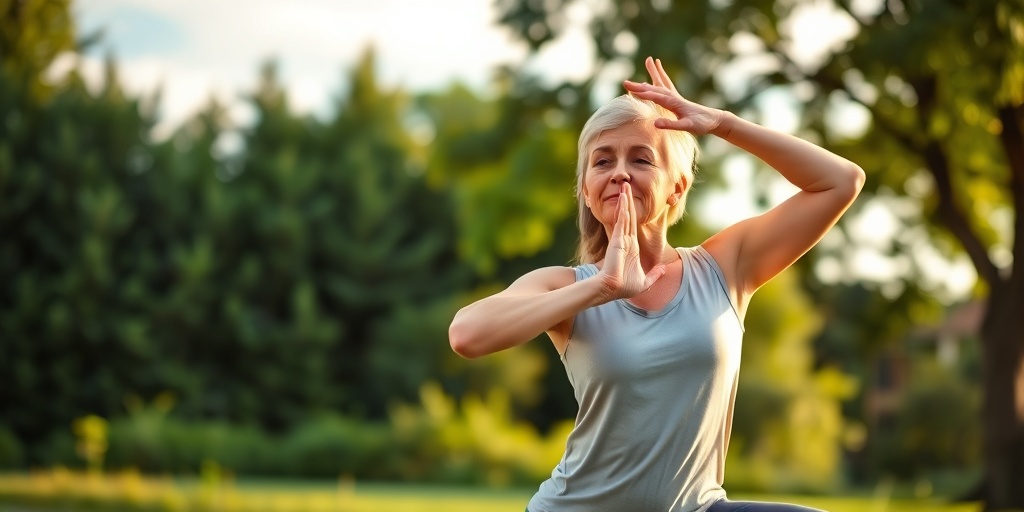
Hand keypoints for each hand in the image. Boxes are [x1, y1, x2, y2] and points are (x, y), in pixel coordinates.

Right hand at [600, 182, 665, 299]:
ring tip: (625, 186)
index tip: (632, 200)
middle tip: (626, 185)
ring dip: (624, 200)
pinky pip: (621, 221)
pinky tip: (623, 198)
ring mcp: (620, 239)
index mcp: (631, 247)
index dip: (633, 211)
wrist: (614, 290)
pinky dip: (622, 209)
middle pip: (628, 216)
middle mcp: (625, 240)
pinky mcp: (617, 240)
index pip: (633, 225)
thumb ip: (655, 274)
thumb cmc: (625, 288)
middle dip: (627, 200)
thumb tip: (664, 269)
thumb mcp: (645, 281)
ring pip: (624, 215)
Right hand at [623, 57, 727, 136]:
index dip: (642, 94)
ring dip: (654, 73)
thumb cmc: (701, 124)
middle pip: (654, 88)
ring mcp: (676, 97)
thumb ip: (671, 124)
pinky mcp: (677, 100)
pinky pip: (665, 87)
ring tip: (649, 61)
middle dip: (639, 86)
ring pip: (661, 84)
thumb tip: (655, 123)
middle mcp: (674, 97)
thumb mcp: (687, 127)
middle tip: (625, 82)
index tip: (629, 90)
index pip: (655, 96)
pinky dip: (660, 80)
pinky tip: (656, 78)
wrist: (714, 119)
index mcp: (674, 103)